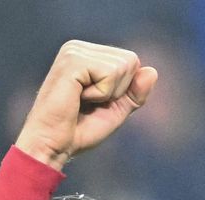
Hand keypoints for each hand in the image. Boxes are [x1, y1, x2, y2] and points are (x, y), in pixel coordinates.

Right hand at [16, 41, 157, 169]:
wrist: (52, 146)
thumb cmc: (78, 131)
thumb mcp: (116, 110)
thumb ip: (135, 92)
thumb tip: (152, 71)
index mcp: (87, 55)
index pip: (131, 62)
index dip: (124, 90)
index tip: (97, 102)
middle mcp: (79, 48)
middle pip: (130, 61)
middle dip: (118, 90)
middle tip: (89, 103)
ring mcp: (74, 52)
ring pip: (123, 66)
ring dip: (108, 93)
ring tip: (82, 101)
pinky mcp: (72, 61)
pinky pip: (111, 73)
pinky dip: (102, 93)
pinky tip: (78, 98)